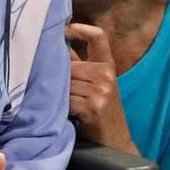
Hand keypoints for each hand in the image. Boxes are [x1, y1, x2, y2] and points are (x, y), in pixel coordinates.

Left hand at [65, 23, 132, 145]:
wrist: (115, 141)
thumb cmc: (101, 111)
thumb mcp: (96, 85)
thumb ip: (80, 66)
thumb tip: (56, 44)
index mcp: (108, 66)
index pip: (98, 37)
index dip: (80, 29)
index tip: (64, 29)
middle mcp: (106, 75)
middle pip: (70, 64)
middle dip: (59, 75)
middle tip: (54, 87)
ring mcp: (100, 90)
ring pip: (66, 82)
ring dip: (58, 93)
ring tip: (60, 102)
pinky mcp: (92, 106)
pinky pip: (66, 99)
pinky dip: (60, 106)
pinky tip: (63, 112)